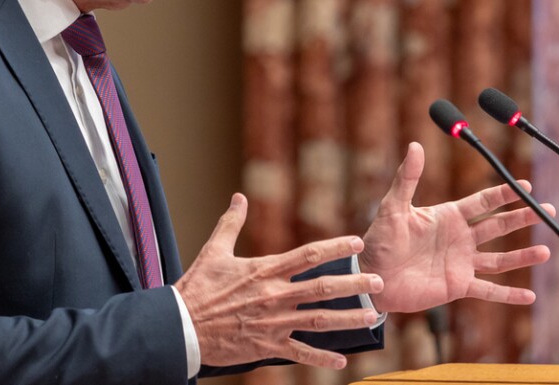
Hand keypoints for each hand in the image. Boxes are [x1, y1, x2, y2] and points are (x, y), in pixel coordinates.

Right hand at [175, 194, 383, 369]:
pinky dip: (321, 358)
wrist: (180, 327)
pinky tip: (342, 361)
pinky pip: (300, 353)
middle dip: (354, 285)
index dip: (335, 248)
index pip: (308, 255)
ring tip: (372, 317)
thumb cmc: (196, 289)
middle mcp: (275, 296)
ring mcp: (273, 322)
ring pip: (319, 321)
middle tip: (379, 282)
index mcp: (265, 271)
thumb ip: (231, 223)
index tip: (357, 243)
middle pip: (322, 288)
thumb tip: (239, 197)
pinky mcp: (267, 346)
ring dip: (348, 319)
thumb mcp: (214, 251)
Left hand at [358, 142, 553, 313]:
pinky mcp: (457, 286)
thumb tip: (415, 145)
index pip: (484, 202)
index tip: (526, 185)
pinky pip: (488, 290)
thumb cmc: (379, 239)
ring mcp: (461, 263)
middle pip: (499, 226)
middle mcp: (460, 238)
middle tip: (548, 211)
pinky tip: (530, 296)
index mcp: (449, 216)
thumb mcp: (393, 206)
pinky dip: (508, 294)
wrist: (371, 275)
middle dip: (523, 218)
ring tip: (546, 251)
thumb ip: (407, 178)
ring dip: (522, 256)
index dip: (505, 194)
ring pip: (500, 260)